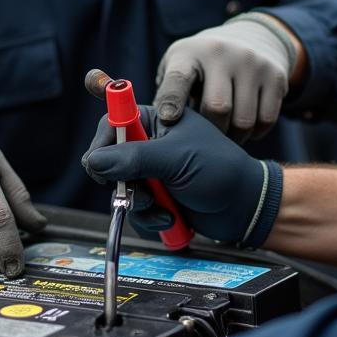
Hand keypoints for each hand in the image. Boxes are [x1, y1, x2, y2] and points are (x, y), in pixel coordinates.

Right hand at [82, 106, 281, 245]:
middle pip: (110, 160)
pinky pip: (134, 209)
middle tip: (138, 191)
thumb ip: (133, 159)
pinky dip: (150, 217)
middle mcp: (150, 143)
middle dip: (123, 182)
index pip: (113, 121)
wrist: (244, 206)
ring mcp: (152, 171)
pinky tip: (171, 216)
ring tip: (164, 207)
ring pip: (121, 189)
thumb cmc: (218, 171)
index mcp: (157, 119)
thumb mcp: (175, 159)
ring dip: (139, 204)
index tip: (99, 164)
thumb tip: (92, 162)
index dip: (103, 143)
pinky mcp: (157, 196)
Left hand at [153, 14, 296, 141]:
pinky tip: (244, 128)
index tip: (168, 121)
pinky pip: (266, 120)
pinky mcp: (276, 76)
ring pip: (244, 120)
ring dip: (233, 137)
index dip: (172, 101)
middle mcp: (222, 54)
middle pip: (217, 107)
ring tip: (224, 136)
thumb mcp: (178, 68)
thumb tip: (147, 132)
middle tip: (206, 141)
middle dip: (210, 132)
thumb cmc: (201, 67)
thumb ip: (165, 97)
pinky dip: (254, 133)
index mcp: (190, 54)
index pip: (178, 78)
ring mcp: (252, 63)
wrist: (252, 39)